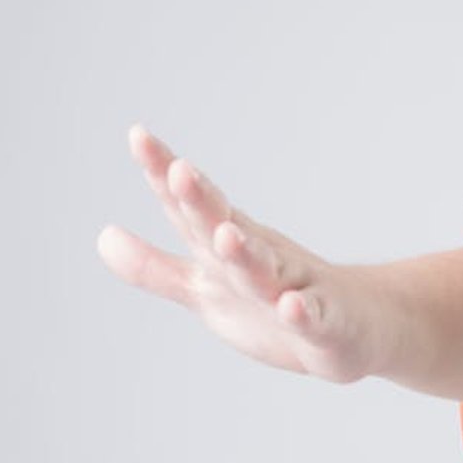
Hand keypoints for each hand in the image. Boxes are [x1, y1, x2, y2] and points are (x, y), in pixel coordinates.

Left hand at [98, 125, 377, 382]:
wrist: (360, 326)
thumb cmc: (278, 304)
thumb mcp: (207, 288)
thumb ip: (156, 268)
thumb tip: (102, 236)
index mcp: (232, 247)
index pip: (192, 209)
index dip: (165, 176)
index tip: (139, 136)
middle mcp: (264, 259)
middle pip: (228, 227)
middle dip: (205, 202)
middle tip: (179, 170)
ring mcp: (298, 289)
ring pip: (268, 271)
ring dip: (247, 253)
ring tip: (225, 235)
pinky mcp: (325, 325)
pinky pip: (314, 318)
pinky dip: (303, 312)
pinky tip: (291, 305)